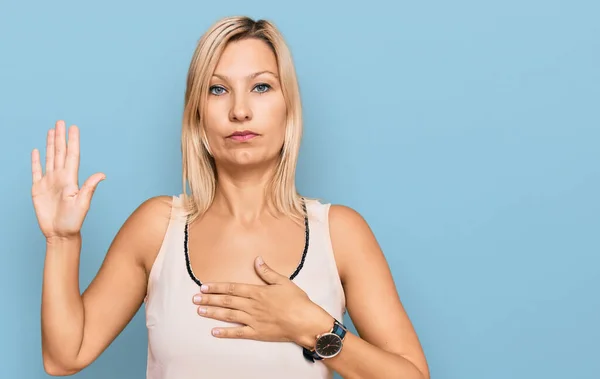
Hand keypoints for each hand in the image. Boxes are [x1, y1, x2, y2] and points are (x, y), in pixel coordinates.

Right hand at [31, 120, 104, 240]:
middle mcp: (60, 177)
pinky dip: (36, 161)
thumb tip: (102, 174)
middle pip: (60, 152)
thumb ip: (89, 187)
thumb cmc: (74, 221)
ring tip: (51, 131)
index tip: (73, 127)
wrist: (60, 234)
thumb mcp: (83, 203)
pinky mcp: (38, 189)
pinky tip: (37, 151)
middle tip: (61, 122)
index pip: (72, 155)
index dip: (72, 141)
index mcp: (71, 179)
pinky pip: (36, 171)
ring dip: (50, 144)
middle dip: (60, 137)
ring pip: (49, 158)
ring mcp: (49, 182)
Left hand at [192, 256, 333, 347]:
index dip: (217, 287)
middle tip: (194, 298)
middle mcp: (252, 306)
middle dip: (209, 299)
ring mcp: (253, 320)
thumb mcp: (284, 281)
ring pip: (228, 315)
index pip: (232, 288)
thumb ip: (268, 272)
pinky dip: (225, 332)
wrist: (305, 321)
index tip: (204, 286)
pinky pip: (238, 333)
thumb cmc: (297, 301)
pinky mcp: (257, 333)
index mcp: (257, 292)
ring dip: (212, 313)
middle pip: (226, 301)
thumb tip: (257, 260)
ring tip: (199, 310)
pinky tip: (214, 331)